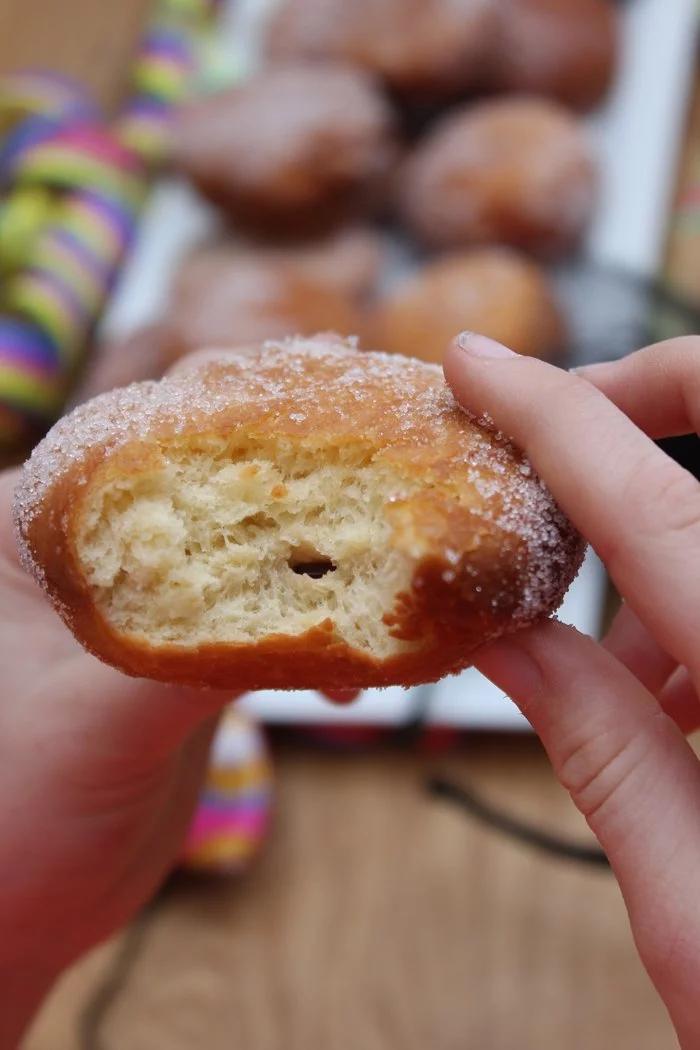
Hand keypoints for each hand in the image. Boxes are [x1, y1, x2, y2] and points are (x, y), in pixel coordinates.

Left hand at [0, 342, 358, 1045]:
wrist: (6, 910)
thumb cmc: (1, 819)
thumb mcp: (91, 723)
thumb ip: (192, 650)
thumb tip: (312, 592)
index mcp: (35, 519)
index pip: (149, 431)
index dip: (248, 410)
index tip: (346, 393)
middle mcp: (88, 541)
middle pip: (211, 479)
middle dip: (303, 484)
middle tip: (399, 478)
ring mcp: (138, 593)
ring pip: (246, 546)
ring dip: (319, 563)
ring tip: (390, 582)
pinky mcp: (178, 649)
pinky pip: (258, 613)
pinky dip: (310, 628)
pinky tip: (352, 668)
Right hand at [445, 334, 699, 1048]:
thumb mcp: (689, 905)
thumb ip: (598, 745)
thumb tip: (507, 639)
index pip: (647, 501)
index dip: (550, 413)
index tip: (477, 365)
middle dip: (644, 406)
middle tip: (557, 448)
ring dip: (672, 524)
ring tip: (632, 655)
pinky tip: (692, 688)